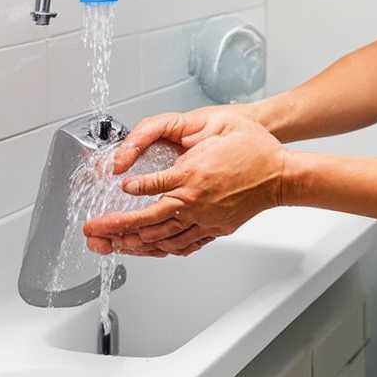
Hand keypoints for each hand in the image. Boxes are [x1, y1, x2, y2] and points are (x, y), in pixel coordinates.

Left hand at [82, 112, 287, 256]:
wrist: (282, 175)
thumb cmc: (253, 147)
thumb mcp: (218, 126)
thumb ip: (189, 136)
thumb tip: (168, 149)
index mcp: (194, 175)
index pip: (153, 187)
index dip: (132, 189)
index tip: (117, 190)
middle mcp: (197, 202)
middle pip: (149, 221)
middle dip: (117, 227)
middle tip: (94, 230)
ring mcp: (206, 220)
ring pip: (163, 238)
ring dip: (134, 243)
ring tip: (111, 245)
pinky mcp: (215, 229)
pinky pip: (183, 244)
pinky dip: (161, 248)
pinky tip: (147, 249)